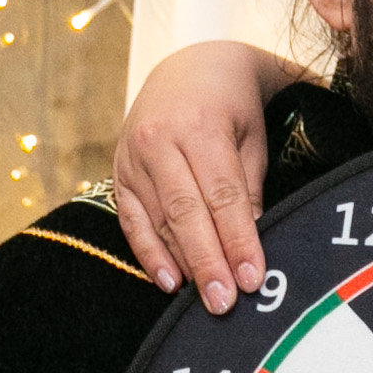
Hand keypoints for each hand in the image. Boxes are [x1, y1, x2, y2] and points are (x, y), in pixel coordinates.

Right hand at [111, 39, 278, 312]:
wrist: (188, 69)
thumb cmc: (231, 108)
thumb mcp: (250, 138)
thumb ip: (248, 188)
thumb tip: (251, 244)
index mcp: (200, 126)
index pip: (222, 195)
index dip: (237, 240)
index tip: (252, 278)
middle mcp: (159, 140)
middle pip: (186, 212)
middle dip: (208, 262)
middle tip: (225, 303)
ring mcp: (133, 157)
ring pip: (159, 220)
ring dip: (182, 264)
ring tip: (204, 300)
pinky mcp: (119, 172)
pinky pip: (132, 220)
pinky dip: (148, 254)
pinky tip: (168, 282)